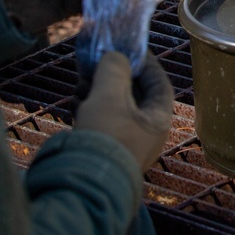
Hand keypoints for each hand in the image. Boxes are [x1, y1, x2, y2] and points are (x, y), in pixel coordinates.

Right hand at [75, 51, 173, 171]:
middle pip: (134, 96)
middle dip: (115, 78)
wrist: (81, 184)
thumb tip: (115, 57)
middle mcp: (146, 134)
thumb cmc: (105, 136)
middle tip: (98, 65)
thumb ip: (114, 70)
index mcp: (158, 121)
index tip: (131, 51)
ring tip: (81, 83)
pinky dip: (90, 110)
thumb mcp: (109, 96)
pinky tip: (75, 103)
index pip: (159, 85)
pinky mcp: (104, 153)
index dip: (146, 65)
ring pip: (114, 109)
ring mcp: (125, 145)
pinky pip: (101, 124)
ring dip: (98, 93)